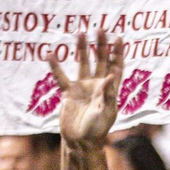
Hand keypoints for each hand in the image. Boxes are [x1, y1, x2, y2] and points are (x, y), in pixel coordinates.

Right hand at [48, 32, 122, 149]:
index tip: (119, 38)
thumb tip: (112, 75)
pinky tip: (50, 54)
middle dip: (101, 45)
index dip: (118, 53)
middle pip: (101, 60)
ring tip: (80, 33)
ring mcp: (83, 87)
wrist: (80, 141)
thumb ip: (108, 94)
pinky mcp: (69, 92)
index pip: (116, 67)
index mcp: (110, 89)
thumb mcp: (106, 112)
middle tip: (100, 28)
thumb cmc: (97, 130)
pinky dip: (56, 67)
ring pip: (83, 64)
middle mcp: (97, 85)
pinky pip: (61, 77)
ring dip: (82, 49)